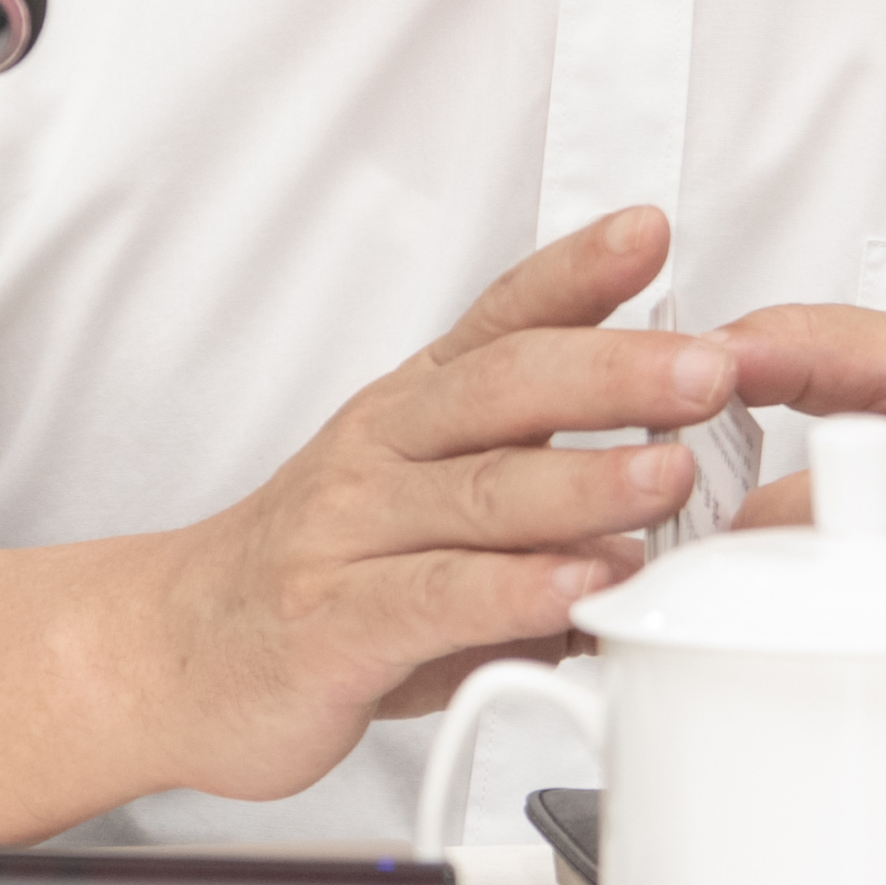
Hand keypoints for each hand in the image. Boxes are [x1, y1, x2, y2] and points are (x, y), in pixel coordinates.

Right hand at [113, 207, 731, 803]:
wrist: (177, 652)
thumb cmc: (326, 571)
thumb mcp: (426, 495)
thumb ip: (539, 477)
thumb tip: (685, 465)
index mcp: (413, 408)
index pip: (500, 319)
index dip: (576, 271)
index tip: (650, 232)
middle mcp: (381, 452)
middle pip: (503, 388)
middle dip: (615, 372)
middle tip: (709, 369)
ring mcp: (350, 533)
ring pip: (478, 494)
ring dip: (584, 483)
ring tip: (671, 478)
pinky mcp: (334, 624)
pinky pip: (433, 600)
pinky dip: (514, 594)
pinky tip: (581, 590)